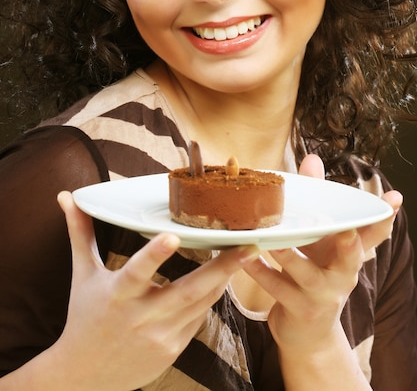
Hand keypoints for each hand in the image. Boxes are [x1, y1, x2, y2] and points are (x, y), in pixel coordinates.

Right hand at [53, 191, 258, 390]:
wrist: (85, 375)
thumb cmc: (84, 316)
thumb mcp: (83, 274)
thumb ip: (80, 233)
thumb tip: (66, 196)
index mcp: (117, 294)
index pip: (137, 271)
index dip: (155, 255)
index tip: (173, 235)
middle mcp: (141, 317)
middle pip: (188, 291)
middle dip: (222, 268)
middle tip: (248, 246)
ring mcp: (159, 337)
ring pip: (201, 304)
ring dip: (223, 280)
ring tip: (244, 256)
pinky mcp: (172, 350)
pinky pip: (198, 319)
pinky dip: (208, 299)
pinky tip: (219, 281)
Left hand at [244, 155, 401, 351]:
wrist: (307, 331)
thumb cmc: (313, 273)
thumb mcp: (319, 240)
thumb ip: (317, 201)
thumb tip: (312, 159)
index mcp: (349, 254)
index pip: (373, 233)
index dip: (384, 216)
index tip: (394, 198)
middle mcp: (343, 274)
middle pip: (352, 258)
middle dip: (350, 245)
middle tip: (344, 232)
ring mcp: (322, 294)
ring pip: (307, 274)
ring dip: (290, 257)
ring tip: (275, 242)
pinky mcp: (300, 309)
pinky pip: (277, 288)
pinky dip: (260, 272)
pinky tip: (246, 257)